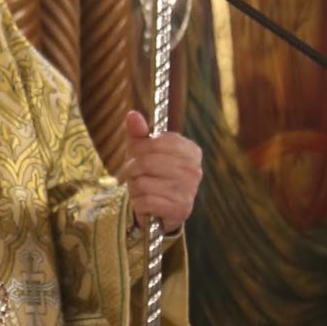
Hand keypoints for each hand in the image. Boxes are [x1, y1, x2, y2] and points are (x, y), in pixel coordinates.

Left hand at [122, 110, 202, 230]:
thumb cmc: (150, 175)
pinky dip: (138, 203)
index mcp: (190, 150)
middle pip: (147, 162)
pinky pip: (146, 201)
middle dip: (131, 169)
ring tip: (140, 190)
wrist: (159, 209)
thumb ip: (138, 133)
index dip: (138, 149)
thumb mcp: (142, 151)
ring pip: (143, 183)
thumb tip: (132, 115)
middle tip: (132, 175)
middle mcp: (194, 170)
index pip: (157, 142)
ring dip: (134, 188)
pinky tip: (144, 204)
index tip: (134, 155)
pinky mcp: (181, 210)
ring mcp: (190, 191)